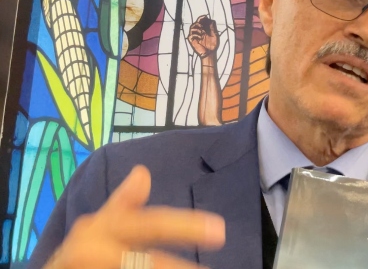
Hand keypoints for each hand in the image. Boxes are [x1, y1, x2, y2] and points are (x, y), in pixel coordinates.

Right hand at [44, 166, 224, 268]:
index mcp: (99, 228)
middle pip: (147, 256)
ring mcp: (83, 268)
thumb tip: (142, 172)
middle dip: (177, 261)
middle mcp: (90, 249)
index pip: (152, 225)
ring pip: (141, 266)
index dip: (186, 227)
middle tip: (210, 266)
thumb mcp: (99, 224)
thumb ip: (123, 204)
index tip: (219, 231)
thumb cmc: (82, 253)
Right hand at [189, 15, 218, 58]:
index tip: (205, 16)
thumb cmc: (213, 45)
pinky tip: (200, 38)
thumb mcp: (215, 34)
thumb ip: (213, 27)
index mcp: (203, 29)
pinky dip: (195, 35)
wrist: (211, 53)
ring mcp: (195, 36)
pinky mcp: (192, 41)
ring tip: (202, 33)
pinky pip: (190, 35)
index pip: (200, 21)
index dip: (202, 17)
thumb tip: (211, 20)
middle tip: (202, 26)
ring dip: (197, 29)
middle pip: (195, 23)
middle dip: (198, 22)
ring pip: (191, 28)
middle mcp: (198, 32)